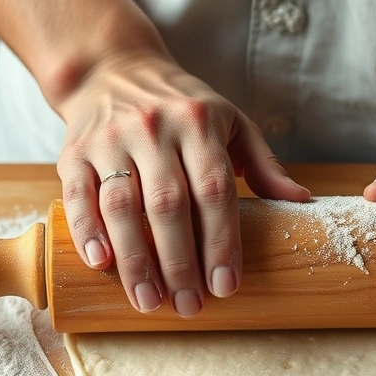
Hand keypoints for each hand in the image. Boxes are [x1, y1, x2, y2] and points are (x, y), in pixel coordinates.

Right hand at [56, 52, 310, 316]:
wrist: (111, 69)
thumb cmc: (183, 106)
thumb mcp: (231, 122)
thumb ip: (264, 163)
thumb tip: (302, 202)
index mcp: (198, 122)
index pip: (214, 189)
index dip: (222, 241)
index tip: (226, 286)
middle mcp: (152, 128)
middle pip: (168, 204)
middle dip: (180, 261)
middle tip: (190, 306)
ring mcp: (109, 139)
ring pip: (121, 205)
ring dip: (136, 260)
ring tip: (150, 301)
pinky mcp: (72, 152)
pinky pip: (77, 195)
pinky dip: (87, 231)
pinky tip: (101, 265)